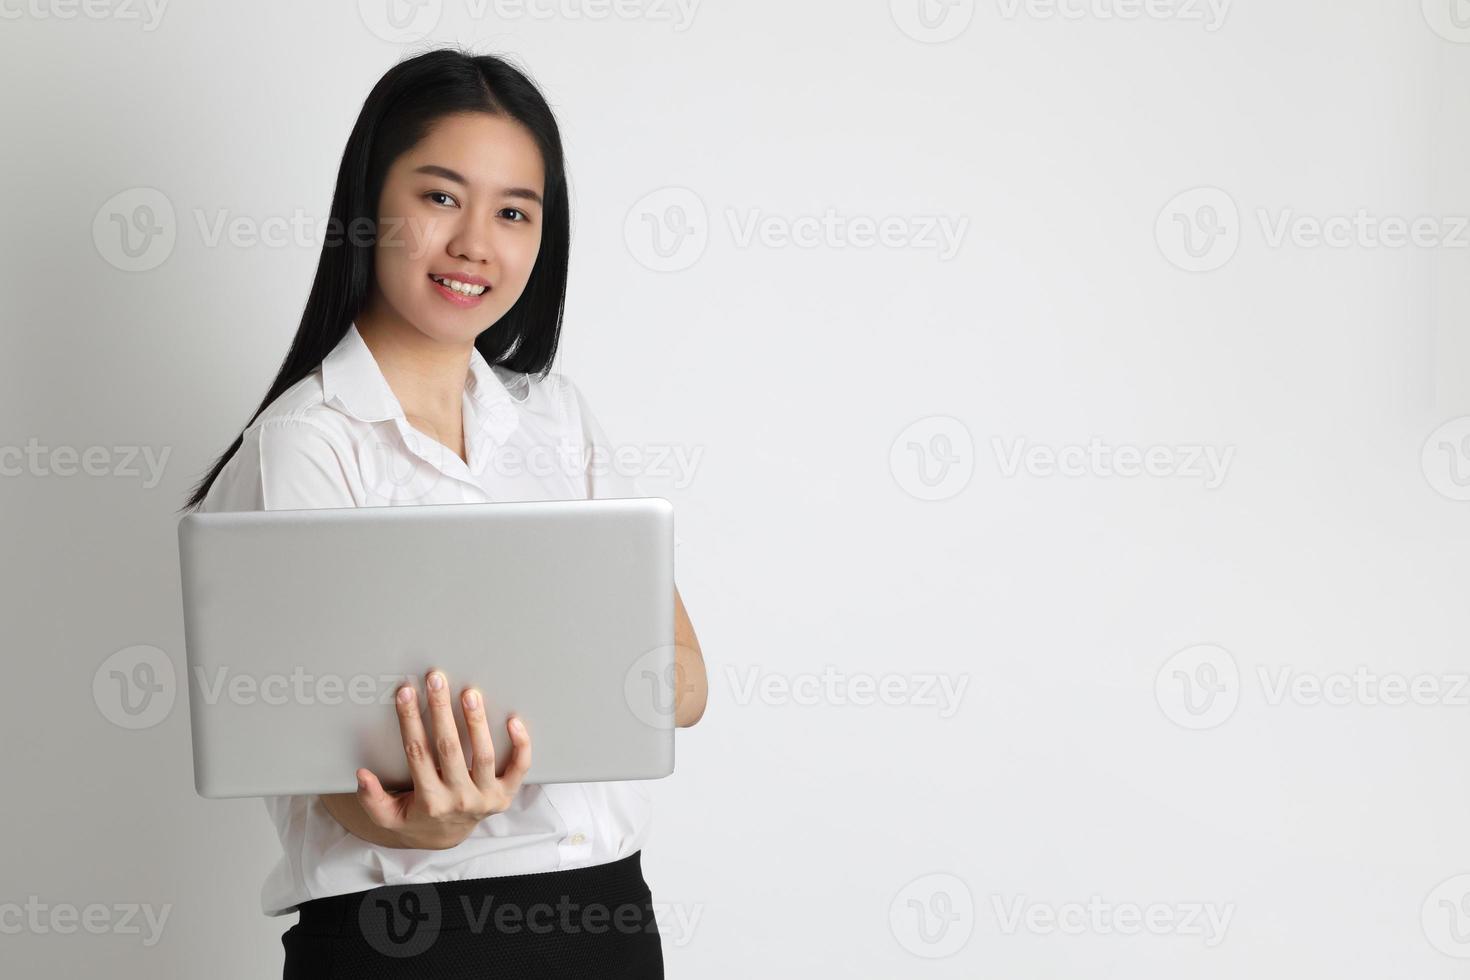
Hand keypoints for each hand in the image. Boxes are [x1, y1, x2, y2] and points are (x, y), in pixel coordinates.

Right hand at [353, 669, 532, 849]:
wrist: (446, 838)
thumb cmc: (415, 817)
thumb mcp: (387, 817)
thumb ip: (372, 799)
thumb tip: (362, 775)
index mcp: (429, 801)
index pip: (416, 754)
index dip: (409, 721)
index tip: (405, 692)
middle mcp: (459, 799)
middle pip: (449, 749)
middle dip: (440, 711)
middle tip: (436, 680)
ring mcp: (486, 798)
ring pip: (483, 756)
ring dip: (477, 722)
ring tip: (470, 694)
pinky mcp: (505, 795)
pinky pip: (518, 769)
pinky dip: (520, 745)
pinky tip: (513, 720)